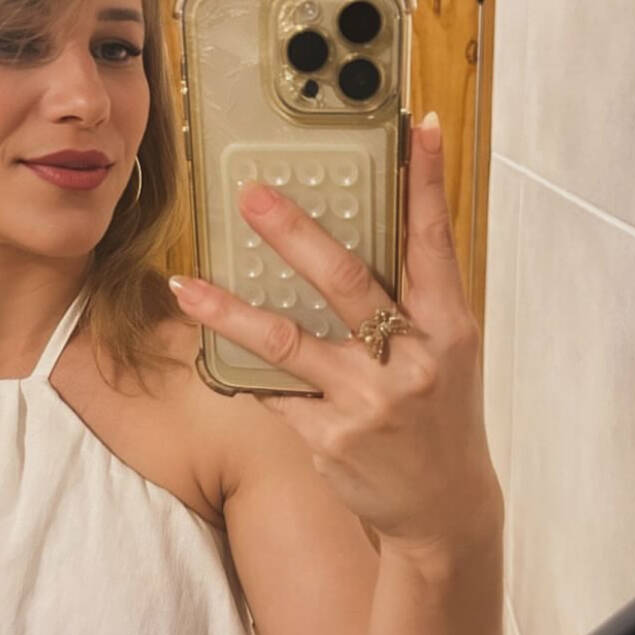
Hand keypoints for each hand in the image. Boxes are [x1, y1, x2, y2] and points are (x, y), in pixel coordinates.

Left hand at [168, 111, 502, 557]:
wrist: (443, 507)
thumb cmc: (440, 415)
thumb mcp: (446, 353)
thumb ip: (411, 298)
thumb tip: (364, 229)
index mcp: (449, 329)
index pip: (436, 243)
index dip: (428, 183)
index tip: (421, 127)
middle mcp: (411, 362)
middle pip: (346, 283)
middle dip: (296, 234)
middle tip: (252, 194)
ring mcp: (367, 403)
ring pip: (287, 343)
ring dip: (230, 313)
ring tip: (185, 287)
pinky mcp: (329, 439)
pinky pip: (273, 392)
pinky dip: (241, 368)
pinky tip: (208, 348)